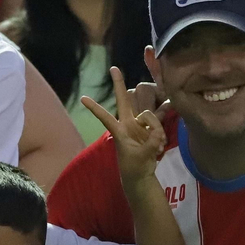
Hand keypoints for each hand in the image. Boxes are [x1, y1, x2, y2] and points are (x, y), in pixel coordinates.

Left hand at [83, 66, 166, 183]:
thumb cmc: (134, 168)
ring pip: (150, 116)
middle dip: (119, 84)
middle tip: (113, 68)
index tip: (82, 98)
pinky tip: (161, 146)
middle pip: (123, 100)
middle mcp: (128, 123)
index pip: (105, 117)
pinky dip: (161, 134)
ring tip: (158, 147)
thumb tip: (158, 130)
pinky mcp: (151, 128)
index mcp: (119, 131)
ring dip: (156, 128)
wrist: (142, 176)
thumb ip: (151, 141)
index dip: (95, 108)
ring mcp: (140, 125)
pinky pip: (159, 124)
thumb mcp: (142, 156)